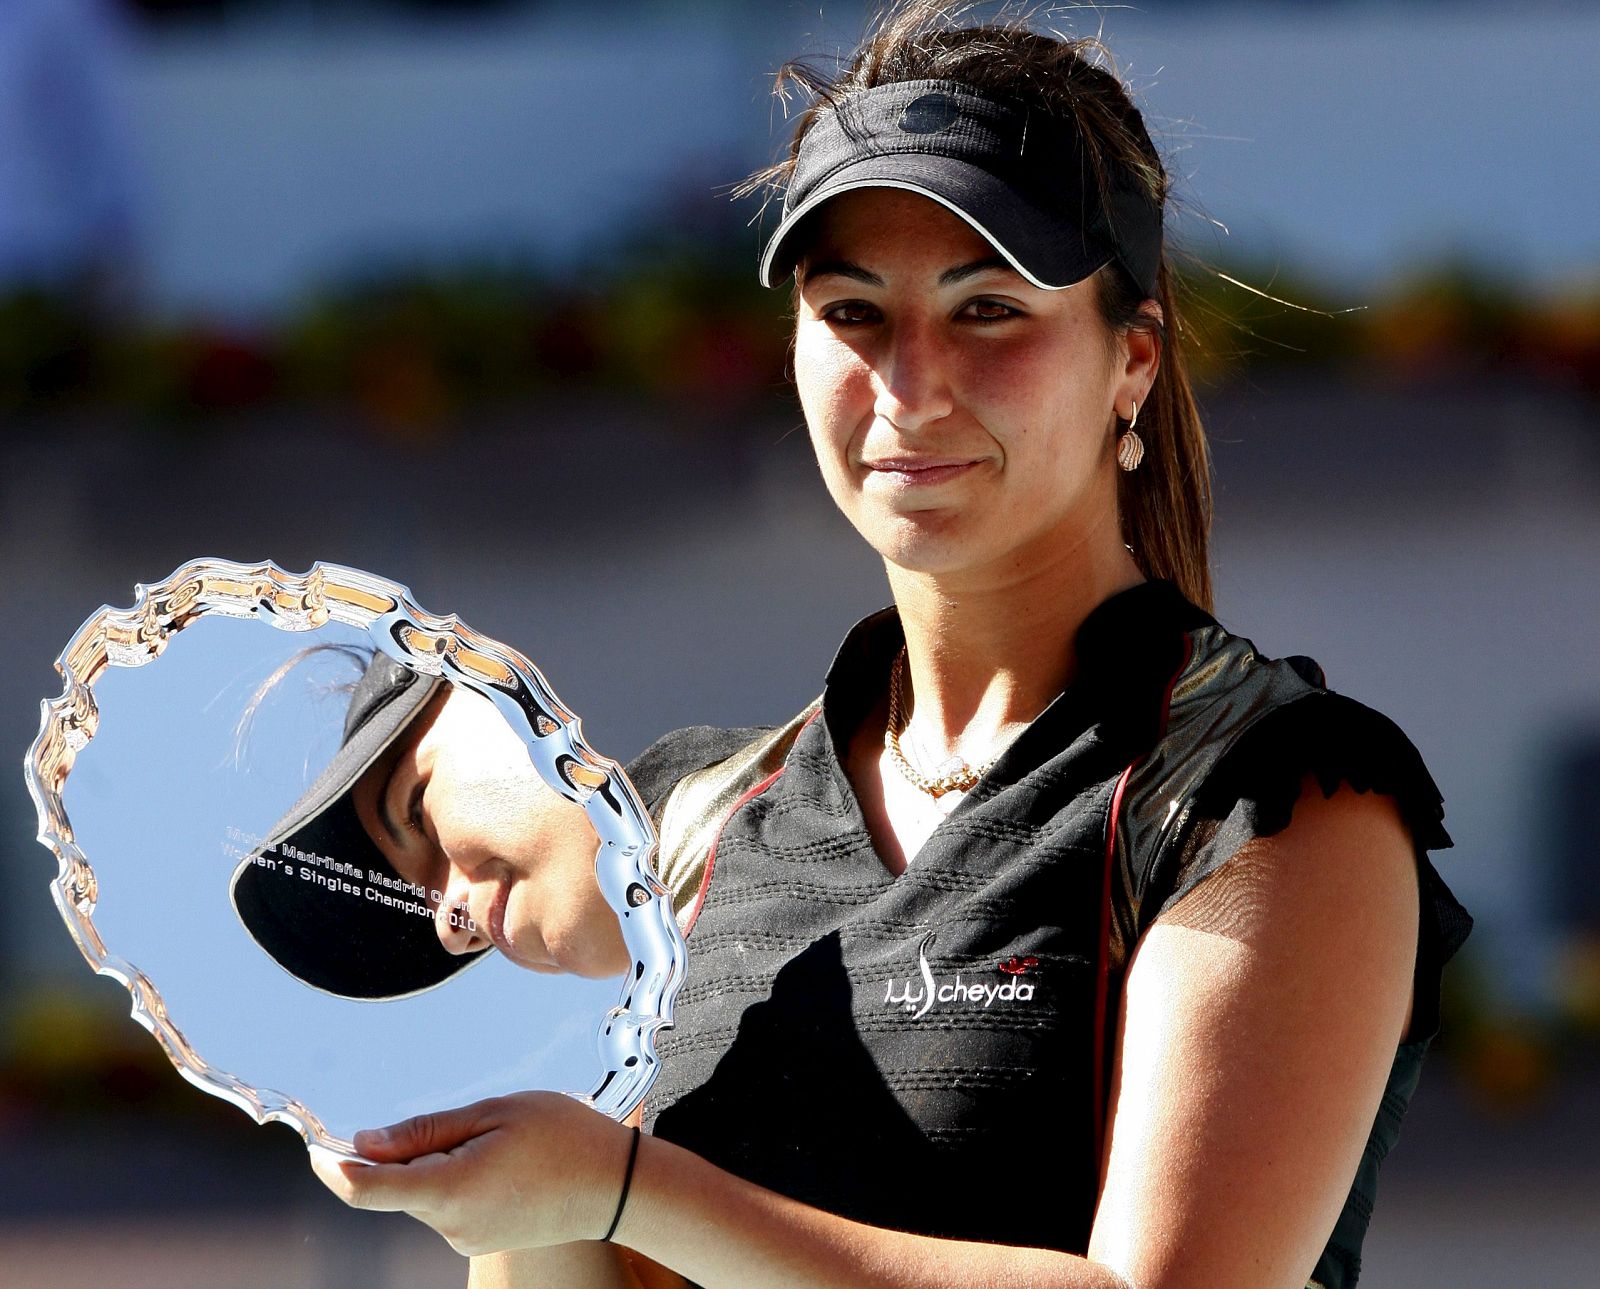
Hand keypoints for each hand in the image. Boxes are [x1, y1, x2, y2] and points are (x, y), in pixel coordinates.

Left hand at [310, 1092, 636, 1255]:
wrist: (618, 1186)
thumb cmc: (564, 1136)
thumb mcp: (495, 1113)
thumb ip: (426, 1130)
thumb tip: (365, 1142)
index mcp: (450, 1189)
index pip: (365, 1189)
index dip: (332, 1166)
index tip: (314, 1144)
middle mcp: (450, 1224)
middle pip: (396, 1186)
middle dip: (402, 1151)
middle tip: (452, 1117)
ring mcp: (466, 1238)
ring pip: (423, 1193)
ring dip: (434, 1162)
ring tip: (493, 1135)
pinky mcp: (480, 1240)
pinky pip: (447, 1204)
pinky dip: (455, 1178)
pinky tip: (500, 1158)